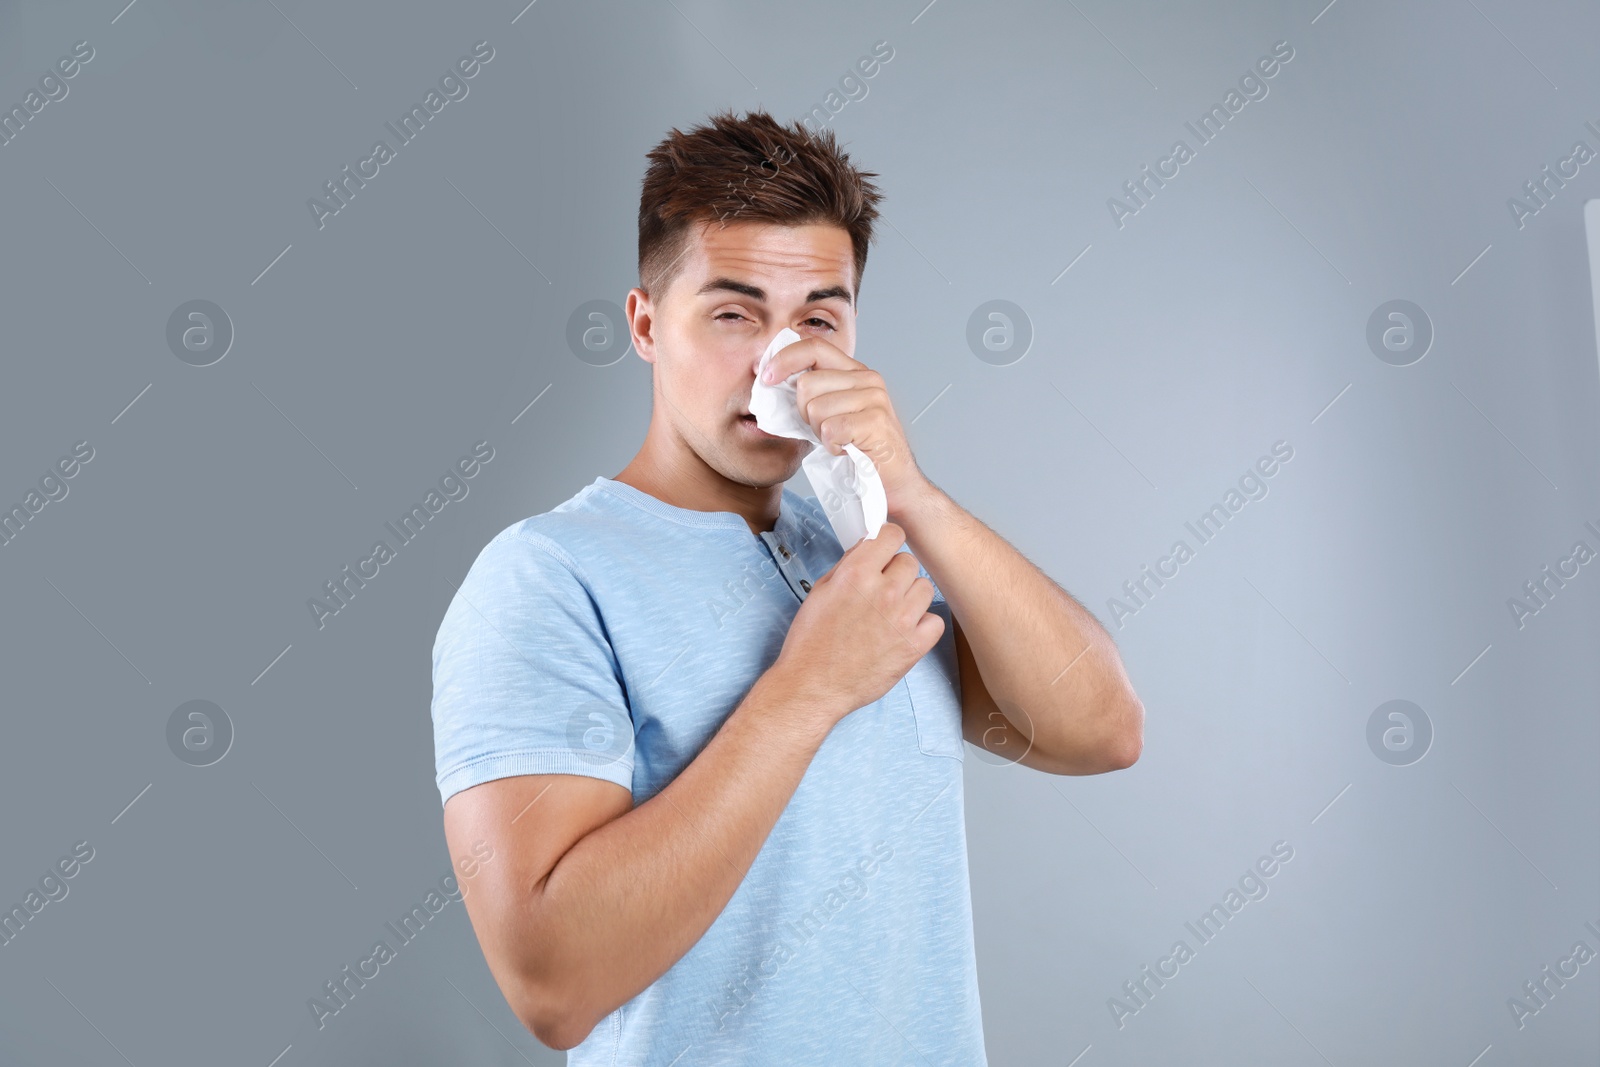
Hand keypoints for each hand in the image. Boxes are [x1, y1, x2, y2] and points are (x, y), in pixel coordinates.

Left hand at [759, 337, 931, 518]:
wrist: (893, 483)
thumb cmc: (858, 449)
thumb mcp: (831, 413)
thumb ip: (811, 393)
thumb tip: (770, 380)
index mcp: (854, 371)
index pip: (814, 347)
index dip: (784, 359)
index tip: (766, 377)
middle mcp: (867, 379)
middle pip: (807, 383)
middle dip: (804, 413)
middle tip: (824, 430)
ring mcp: (874, 399)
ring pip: (815, 408)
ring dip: (819, 432)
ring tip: (839, 440)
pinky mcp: (876, 422)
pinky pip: (830, 429)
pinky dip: (831, 446)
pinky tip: (846, 449)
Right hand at [768, 522, 943, 723]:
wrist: (813, 685)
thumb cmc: (811, 641)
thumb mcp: (821, 590)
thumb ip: (849, 564)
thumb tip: (870, 546)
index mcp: (856, 574)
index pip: (892, 534)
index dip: (888, 542)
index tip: (885, 551)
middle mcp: (883, 592)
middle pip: (910, 562)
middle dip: (896, 572)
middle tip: (881, 590)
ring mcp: (902, 619)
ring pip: (925, 588)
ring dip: (910, 597)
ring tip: (891, 613)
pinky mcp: (914, 645)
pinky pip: (935, 620)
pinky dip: (923, 624)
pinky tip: (903, 631)